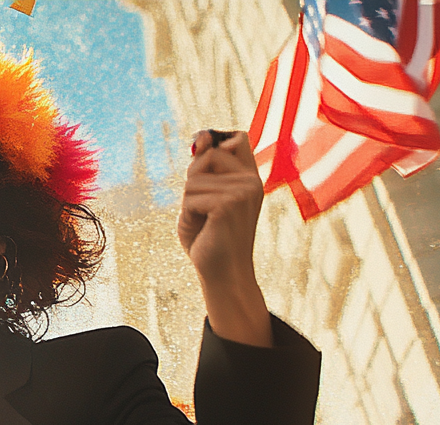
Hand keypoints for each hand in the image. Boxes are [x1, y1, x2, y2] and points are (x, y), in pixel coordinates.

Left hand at [178, 130, 271, 346]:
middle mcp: (251, 181)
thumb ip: (202, 166)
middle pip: (207, 155)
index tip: (208, 174)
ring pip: (193, 179)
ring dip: (188, 203)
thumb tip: (201, 134)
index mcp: (250, 177)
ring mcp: (243, 191)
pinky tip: (203, 230)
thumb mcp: (203, 196)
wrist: (222, 274)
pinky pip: (190, 197)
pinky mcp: (229, 204)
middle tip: (203, 208)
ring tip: (204, 222)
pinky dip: (188, 215)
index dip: (214, 147)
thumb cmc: (209, 237)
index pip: (236, 138)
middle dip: (193, 180)